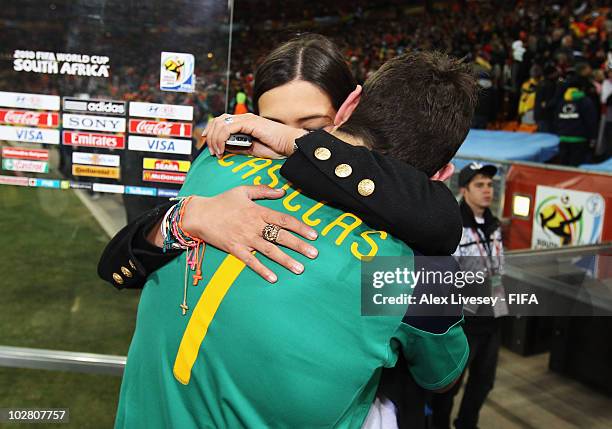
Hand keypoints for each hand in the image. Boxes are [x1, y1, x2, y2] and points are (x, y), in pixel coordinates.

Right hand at [181, 186, 317, 282]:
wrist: (199, 214)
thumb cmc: (221, 201)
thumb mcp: (243, 190)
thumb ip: (263, 190)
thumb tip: (282, 191)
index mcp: (258, 211)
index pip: (284, 219)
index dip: (301, 227)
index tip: (314, 235)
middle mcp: (255, 226)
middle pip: (281, 236)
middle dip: (299, 246)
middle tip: (314, 254)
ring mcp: (245, 239)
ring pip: (270, 250)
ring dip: (286, 260)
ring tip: (300, 269)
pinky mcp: (235, 249)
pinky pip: (251, 261)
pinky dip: (262, 270)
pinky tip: (274, 278)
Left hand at [202, 113, 306, 158]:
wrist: (289, 145)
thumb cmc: (275, 148)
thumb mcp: (251, 149)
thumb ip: (238, 147)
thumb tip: (223, 147)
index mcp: (244, 122)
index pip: (221, 121)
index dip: (211, 130)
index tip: (207, 143)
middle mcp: (244, 118)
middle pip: (217, 120)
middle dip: (210, 136)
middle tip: (210, 151)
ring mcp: (246, 118)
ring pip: (220, 123)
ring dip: (214, 139)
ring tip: (216, 152)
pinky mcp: (249, 122)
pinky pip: (227, 128)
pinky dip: (221, 139)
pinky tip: (222, 149)